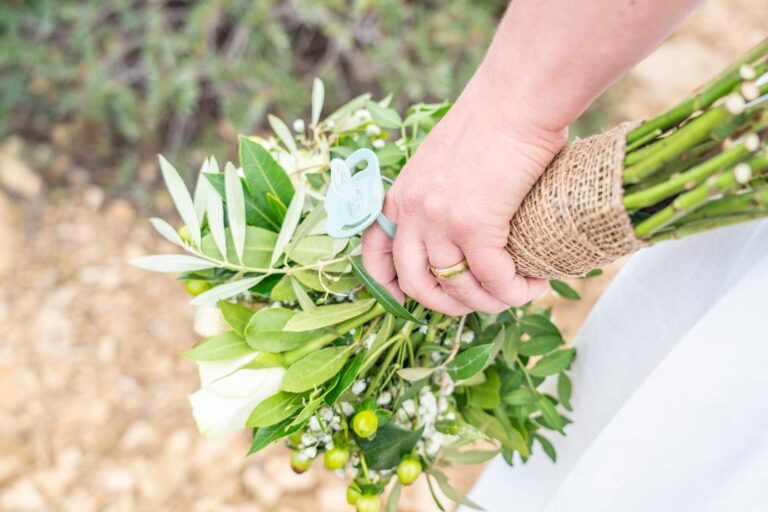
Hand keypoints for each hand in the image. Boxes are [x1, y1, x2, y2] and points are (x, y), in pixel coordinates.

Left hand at [361, 76, 566, 315]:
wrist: (514, 98)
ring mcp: (439, 221)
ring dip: (489, 302)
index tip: (408, 298)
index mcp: (400, 197)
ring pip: (457, 288)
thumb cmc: (490, 121)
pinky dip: (514, 291)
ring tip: (515, 292)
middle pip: (414, 284)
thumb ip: (440, 194)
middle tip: (477, 301)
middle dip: (445, 305)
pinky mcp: (474, 226)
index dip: (387, 285)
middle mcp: (412, 213)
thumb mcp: (444, 159)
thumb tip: (465, 226)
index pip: (374, 254)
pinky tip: (533, 285)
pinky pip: (493, 280)